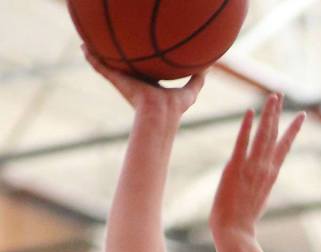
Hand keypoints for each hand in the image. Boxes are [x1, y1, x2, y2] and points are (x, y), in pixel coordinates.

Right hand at [82, 45, 204, 117]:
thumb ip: (199, 79)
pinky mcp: (117, 80)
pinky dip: (93, 59)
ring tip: (88, 43)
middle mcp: (136, 82)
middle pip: (124, 66)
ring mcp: (125, 81)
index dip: (141, 61)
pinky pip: (101, 67)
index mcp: (150, 84)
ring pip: (109, 65)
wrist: (160, 112)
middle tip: (109, 43)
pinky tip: (84, 49)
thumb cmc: (175, 107)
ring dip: (99, 55)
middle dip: (117, 56)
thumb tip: (209, 67)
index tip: (138, 52)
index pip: (144, 70)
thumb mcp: (191, 91)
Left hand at [210, 93, 305, 237]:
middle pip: (274, 136)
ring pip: (263, 135)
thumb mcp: (256, 199)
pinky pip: (242, 143)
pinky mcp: (235, 168)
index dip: (292, 130)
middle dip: (278, 114)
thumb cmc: (242, 222)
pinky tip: (250, 112)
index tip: (301, 116)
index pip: (284, 147)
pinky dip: (247, 127)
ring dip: (268, 114)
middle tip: (281, 94)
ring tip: (272, 96)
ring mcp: (251, 168)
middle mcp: (265, 169)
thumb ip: (259, 186)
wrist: (235, 233)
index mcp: (270, 176)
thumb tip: (261, 182)